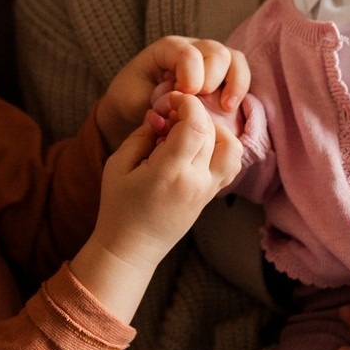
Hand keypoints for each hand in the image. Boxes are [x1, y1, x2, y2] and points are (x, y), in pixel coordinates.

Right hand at [72, 93, 241, 320]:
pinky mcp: (211, 196)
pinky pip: (230, 164)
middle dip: (194, 113)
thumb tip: (162, 115)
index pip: (196, 126)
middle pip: (213, 131)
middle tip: (171, 115)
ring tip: (187, 131)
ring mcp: (207, 191)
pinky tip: (196, 146)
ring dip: (213, 129)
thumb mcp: (118, 165)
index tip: (171, 100)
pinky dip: (221, 147)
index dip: (187, 104)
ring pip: (231, 147)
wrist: (131, 249)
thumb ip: (142, 135)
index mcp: (170, 173)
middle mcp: (196, 181)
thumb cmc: (118, 207)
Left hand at [97, 36, 248, 147]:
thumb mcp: (133, 100)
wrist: (133, 109)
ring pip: (233, 59)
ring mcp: (209, 61)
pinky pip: (241, 73)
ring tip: (225, 107)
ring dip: (233, 83)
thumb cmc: (132, 101)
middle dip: (211, 79)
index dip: (190, 77)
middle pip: (216, 52)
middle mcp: (192, 48)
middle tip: (197, 103)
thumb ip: (156, 101)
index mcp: (167, 49)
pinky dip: (240, 88)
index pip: (188, 53)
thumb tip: (181, 105)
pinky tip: (230, 108)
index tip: (181, 98)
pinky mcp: (222, 77)